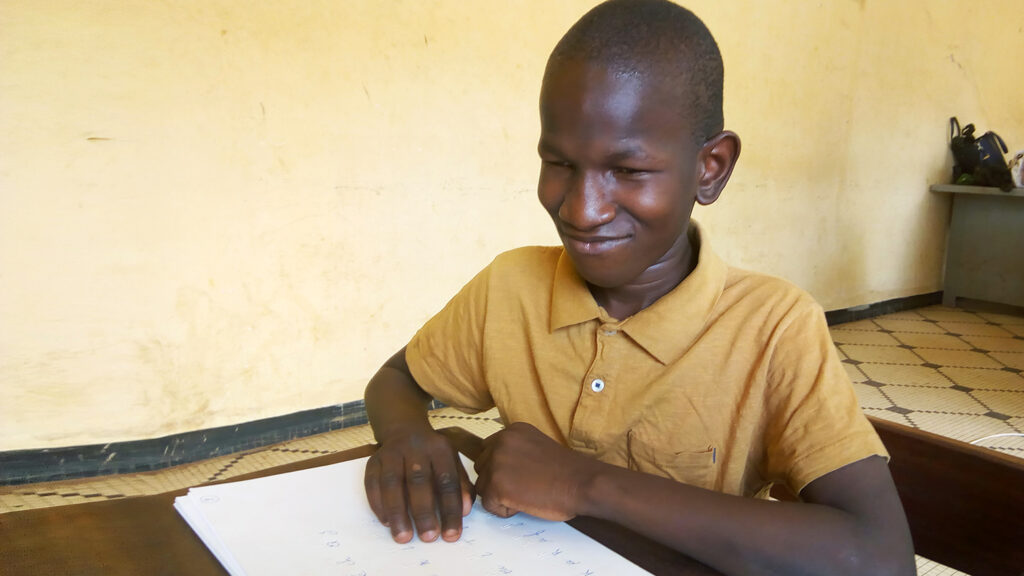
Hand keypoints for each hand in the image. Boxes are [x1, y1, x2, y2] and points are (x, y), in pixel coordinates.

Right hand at [363, 427, 474, 542]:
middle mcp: (415, 448)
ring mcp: (392, 453)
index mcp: (440, 449)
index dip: (450, 509)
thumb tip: (465, 511)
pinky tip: (386, 522)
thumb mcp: (452, 462)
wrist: (404, 429)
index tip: (451, 535)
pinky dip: (378, 504)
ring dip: (397, 512)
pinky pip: (372, 483)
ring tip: (403, 536)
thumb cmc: (433, 455)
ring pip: (392, 482)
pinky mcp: (373, 461)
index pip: (447, 481)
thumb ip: (461, 486)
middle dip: (423, 512)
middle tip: (428, 538)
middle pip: (418, 481)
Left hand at [474, 422, 599, 520]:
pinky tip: (526, 503)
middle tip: (525, 487)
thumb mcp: (536, 446)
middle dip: (497, 482)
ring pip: (483, 488)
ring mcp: (496, 462)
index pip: (488, 451)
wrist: (582, 483)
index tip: (523, 476)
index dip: (502, 469)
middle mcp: (500, 441)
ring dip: (500, 496)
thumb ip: (515, 450)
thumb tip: (496, 466)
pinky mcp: (496, 485)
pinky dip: (505, 511)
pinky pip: (489, 505)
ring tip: (527, 494)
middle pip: (481, 468)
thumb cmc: (567, 471)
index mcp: (511, 430)